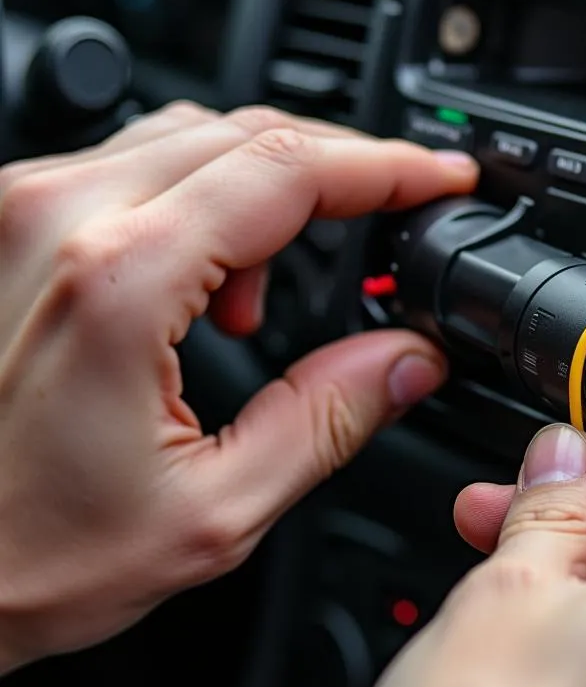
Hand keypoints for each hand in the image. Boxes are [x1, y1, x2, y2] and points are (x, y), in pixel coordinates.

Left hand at [0, 102, 477, 674]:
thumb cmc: (26, 553)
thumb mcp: (214, 510)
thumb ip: (330, 418)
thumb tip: (409, 359)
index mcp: (118, 280)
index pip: (292, 170)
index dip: (388, 167)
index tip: (441, 177)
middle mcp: (58, 216)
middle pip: (248, 134)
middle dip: (342, 172)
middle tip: (394, 222)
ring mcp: (22, 208)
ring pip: (193, 139)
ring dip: (269, 194)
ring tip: (272, 302)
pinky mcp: (9, 223)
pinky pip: (138, 166)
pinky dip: (205, 203)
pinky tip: (211, 286)